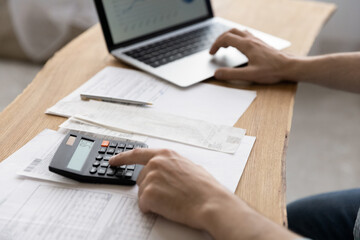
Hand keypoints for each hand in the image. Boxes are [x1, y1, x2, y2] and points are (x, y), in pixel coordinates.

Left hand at [109, 149, 232, 230]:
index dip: (122, 158)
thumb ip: (173, 165)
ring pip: (143, 193)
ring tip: (173, 200)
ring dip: (154, 199)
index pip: (137, 154)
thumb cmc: (205, 188)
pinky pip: (144, 205)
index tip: (113, 161)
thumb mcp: (189, 167)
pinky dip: (153, 209)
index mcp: (165, 154)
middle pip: (141, 179)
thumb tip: (169, 170)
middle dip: (151, 188)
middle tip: (168, 195)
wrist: (210, 203)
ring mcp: (150, 177)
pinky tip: (168, 206)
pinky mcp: (148, 194)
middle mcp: (155, 163)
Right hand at [210, 28, 291, 83]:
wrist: (289, 67)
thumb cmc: (272, 71)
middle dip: (220, 39)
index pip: (226, 38)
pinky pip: (246, 35)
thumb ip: (231, 74)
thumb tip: (217, 73)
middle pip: (231, 32)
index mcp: (247, 45)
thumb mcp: (249, 75)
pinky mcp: (261, 44)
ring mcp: (257, 41)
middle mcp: (251, 40)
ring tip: (225, 46)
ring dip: (229, 37)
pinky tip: (240, 47)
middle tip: (215, 48)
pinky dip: (238, 38)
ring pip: (239, 32)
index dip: (216, 44)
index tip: (212, 53)